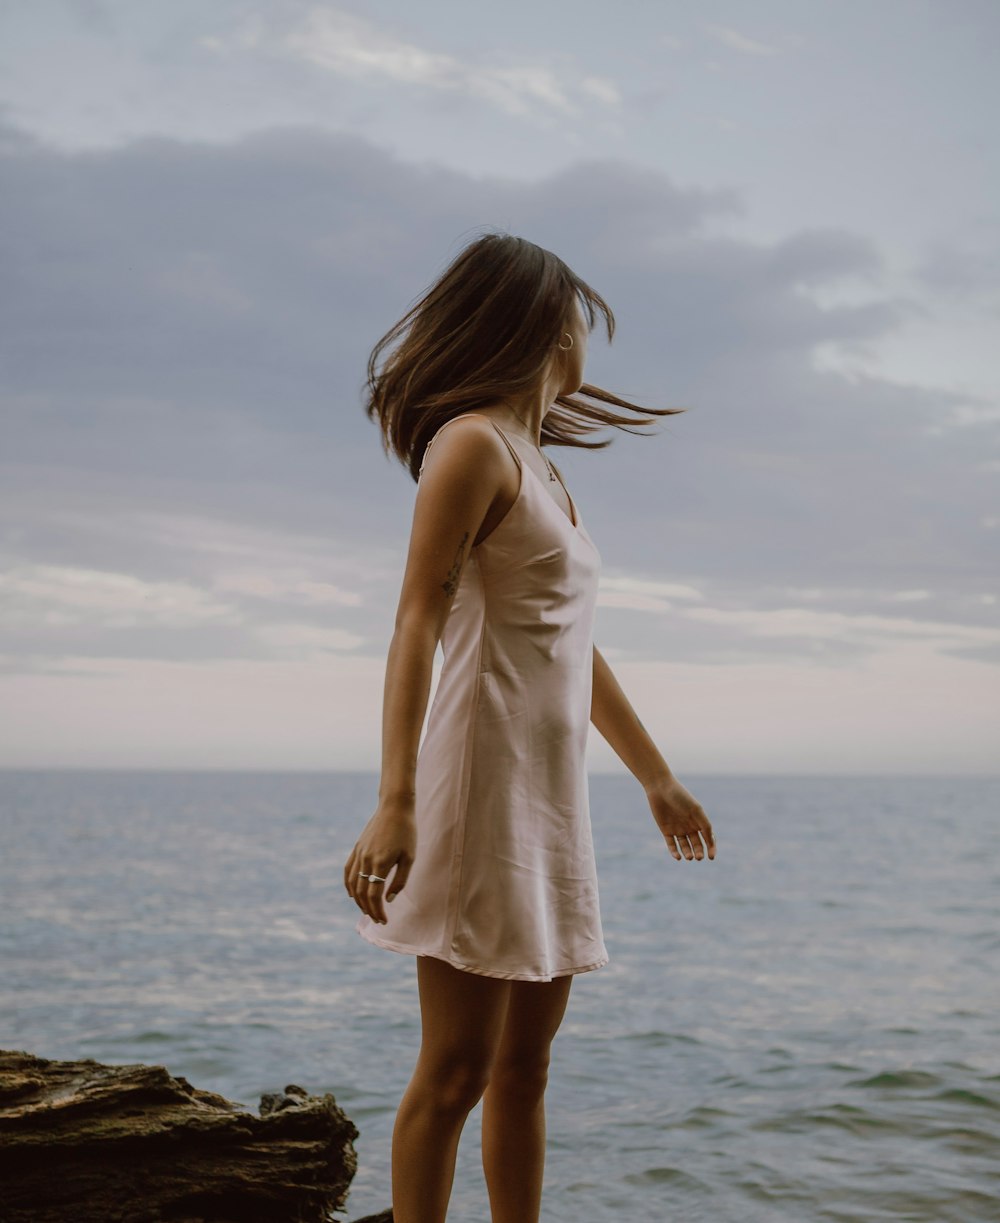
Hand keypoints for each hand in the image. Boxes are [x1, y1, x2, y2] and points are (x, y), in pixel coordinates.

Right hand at [343, 798, 415, 923]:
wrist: (395, 807)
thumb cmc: (407, 832)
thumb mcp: (409, 857)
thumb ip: (400, 880)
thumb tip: (389, 899)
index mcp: (380, 863)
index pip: (374, 895)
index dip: (378, 911)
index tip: (384, 921)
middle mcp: (366, 860)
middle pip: (362, 892)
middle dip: (368, 909)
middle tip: (377, 920)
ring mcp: (359, 853)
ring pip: (353, 883)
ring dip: (358, 900)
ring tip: (367, 911)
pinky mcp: (357, 848)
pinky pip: (348, 871)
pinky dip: (349, 885)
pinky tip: (353, 894)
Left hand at [643, 772, 715, 860]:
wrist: (660, 788)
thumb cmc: (681, 796)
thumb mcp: (696, 810)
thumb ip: (705, 825)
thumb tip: (711, 842)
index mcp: (699, 821)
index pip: (708, 838)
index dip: (711, 848)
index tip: (711, 857)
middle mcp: (690, 826)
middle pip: (696, 844)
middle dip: (698, 852)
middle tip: (698, 857)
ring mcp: (678, 829)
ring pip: (684, 846)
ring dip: (687, 853)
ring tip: (689, 857)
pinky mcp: (666, 830)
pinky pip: (671, 845)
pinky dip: (675, 852)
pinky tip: (678, 857)